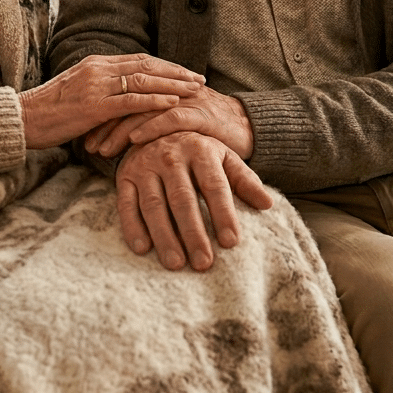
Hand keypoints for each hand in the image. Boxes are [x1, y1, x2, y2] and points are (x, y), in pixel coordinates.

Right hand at [19, 53, 204, 149]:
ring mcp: (95, 85)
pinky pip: (130, 100)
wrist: (22, 119)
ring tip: (194, 90)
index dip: (165, 65)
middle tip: (199, 78)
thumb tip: (123, 100)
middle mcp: (98, 69)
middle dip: (176, 71)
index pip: (138, 59)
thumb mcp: (77, 94)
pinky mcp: (93, 106)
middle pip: (146, 65)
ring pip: (142, 79)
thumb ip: (101, 91)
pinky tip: (172, 103)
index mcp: (95, 63)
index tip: (186, 72)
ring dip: (172, 84)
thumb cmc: (48, 113)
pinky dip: (154, 100)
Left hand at [86, 84, 252, 158]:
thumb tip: (120, 137)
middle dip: (105, 123)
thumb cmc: (206, 129)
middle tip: (87, 145)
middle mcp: (170, 91)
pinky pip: (171, 118)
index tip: (83, 134)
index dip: (102, 114)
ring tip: (103, 149)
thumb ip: (150, 122)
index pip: (123, 96)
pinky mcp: (200, 114)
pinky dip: (151, 128)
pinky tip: (134, 142)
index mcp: (161, 89)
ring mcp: (184, 101)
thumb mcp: (173, 122)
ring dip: (121, 130)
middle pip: (128, 100)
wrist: (246, 127)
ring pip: (144, 110)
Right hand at [116, 132, 272, 271]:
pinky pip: (126, 204)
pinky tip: (142, 249)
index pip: (214, 186)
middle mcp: (171, 156)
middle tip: (203, 263)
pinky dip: (133, 227)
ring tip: (176, 263)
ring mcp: (145, 166)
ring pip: (154, 205)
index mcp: (200, 150)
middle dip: (193, 233)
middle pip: (182, 199)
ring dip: (164, 235)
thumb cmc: (197, 152)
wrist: (154, 128)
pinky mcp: (125, 176)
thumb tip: (267, 204)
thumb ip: (244, 180)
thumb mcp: (223, 157)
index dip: (223, 214)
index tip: (231, 242)